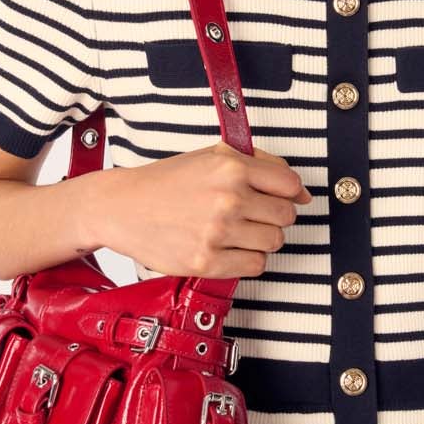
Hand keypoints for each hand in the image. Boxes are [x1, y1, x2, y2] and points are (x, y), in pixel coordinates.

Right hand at [104, 140, 310, 278]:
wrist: (122, 206)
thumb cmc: (167, 182)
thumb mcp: (211, 157)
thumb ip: (260, 166)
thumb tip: (302, 193)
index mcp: (231, 167)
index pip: (290, 184)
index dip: (286, 193)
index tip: (274, 197)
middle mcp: (228, 198)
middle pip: (285, 216)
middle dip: (272, 216)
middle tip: (248, 215)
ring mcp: (218, 232)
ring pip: (274, 242)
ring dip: (260, 239)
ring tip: (236, 231)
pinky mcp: (207, 261)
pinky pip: (255, 266)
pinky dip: (246, 259)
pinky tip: (228, 247)